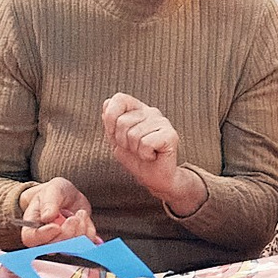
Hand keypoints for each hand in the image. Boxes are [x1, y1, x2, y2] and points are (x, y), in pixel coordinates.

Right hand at [17, 177, 97, 246]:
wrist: (68, 196)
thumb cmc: (55, 193)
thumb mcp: (52, 190)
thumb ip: (49, 202)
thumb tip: (47, 217)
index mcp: (31, 227)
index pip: (31, 239)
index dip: (44, 235)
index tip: (56, 226)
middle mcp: (44, 239)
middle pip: (53, 247)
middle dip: (67, 232)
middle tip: (73, 218)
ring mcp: (60, 244)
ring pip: (70, 249)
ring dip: (80, 231)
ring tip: (80, 214)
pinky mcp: (75, 244)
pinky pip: (84, 245)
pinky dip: (89, 231)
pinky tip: (84, 219)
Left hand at [101, 94, 198, 211]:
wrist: (154, 178)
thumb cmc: (136, 159)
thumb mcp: (116, 140)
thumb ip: (110, 122)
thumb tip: (106, 104)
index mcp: (138, 110)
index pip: (120, 99)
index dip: (111, 117)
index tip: (114, 134)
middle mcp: (151, 112)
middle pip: (123, 121)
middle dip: (122, 141)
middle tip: (134, 148)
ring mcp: (162, 122)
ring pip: (134, 135)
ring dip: (135, 150)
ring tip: (144, 152)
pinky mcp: (170, 135)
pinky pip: (146, 143)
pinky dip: (145, 154)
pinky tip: (152, 156)